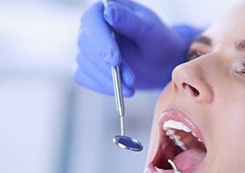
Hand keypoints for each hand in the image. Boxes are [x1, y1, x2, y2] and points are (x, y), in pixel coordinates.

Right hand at [73, 0, 197, 96]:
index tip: (114, 60)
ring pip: (84, 63)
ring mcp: (88, 47)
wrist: (160, 63)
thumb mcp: (150, 30)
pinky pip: (84, 77)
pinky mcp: (87, 66)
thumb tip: (108, 11)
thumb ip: (129, 21)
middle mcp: (92, 26)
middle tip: (130, 80)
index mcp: (105, 9)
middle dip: (107, 66)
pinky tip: (119, 90)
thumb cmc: (158, 41)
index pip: (92, 20)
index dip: (101, 41)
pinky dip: (100, 86)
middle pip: (86, 44)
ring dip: (107, 79)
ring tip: (130, 88)